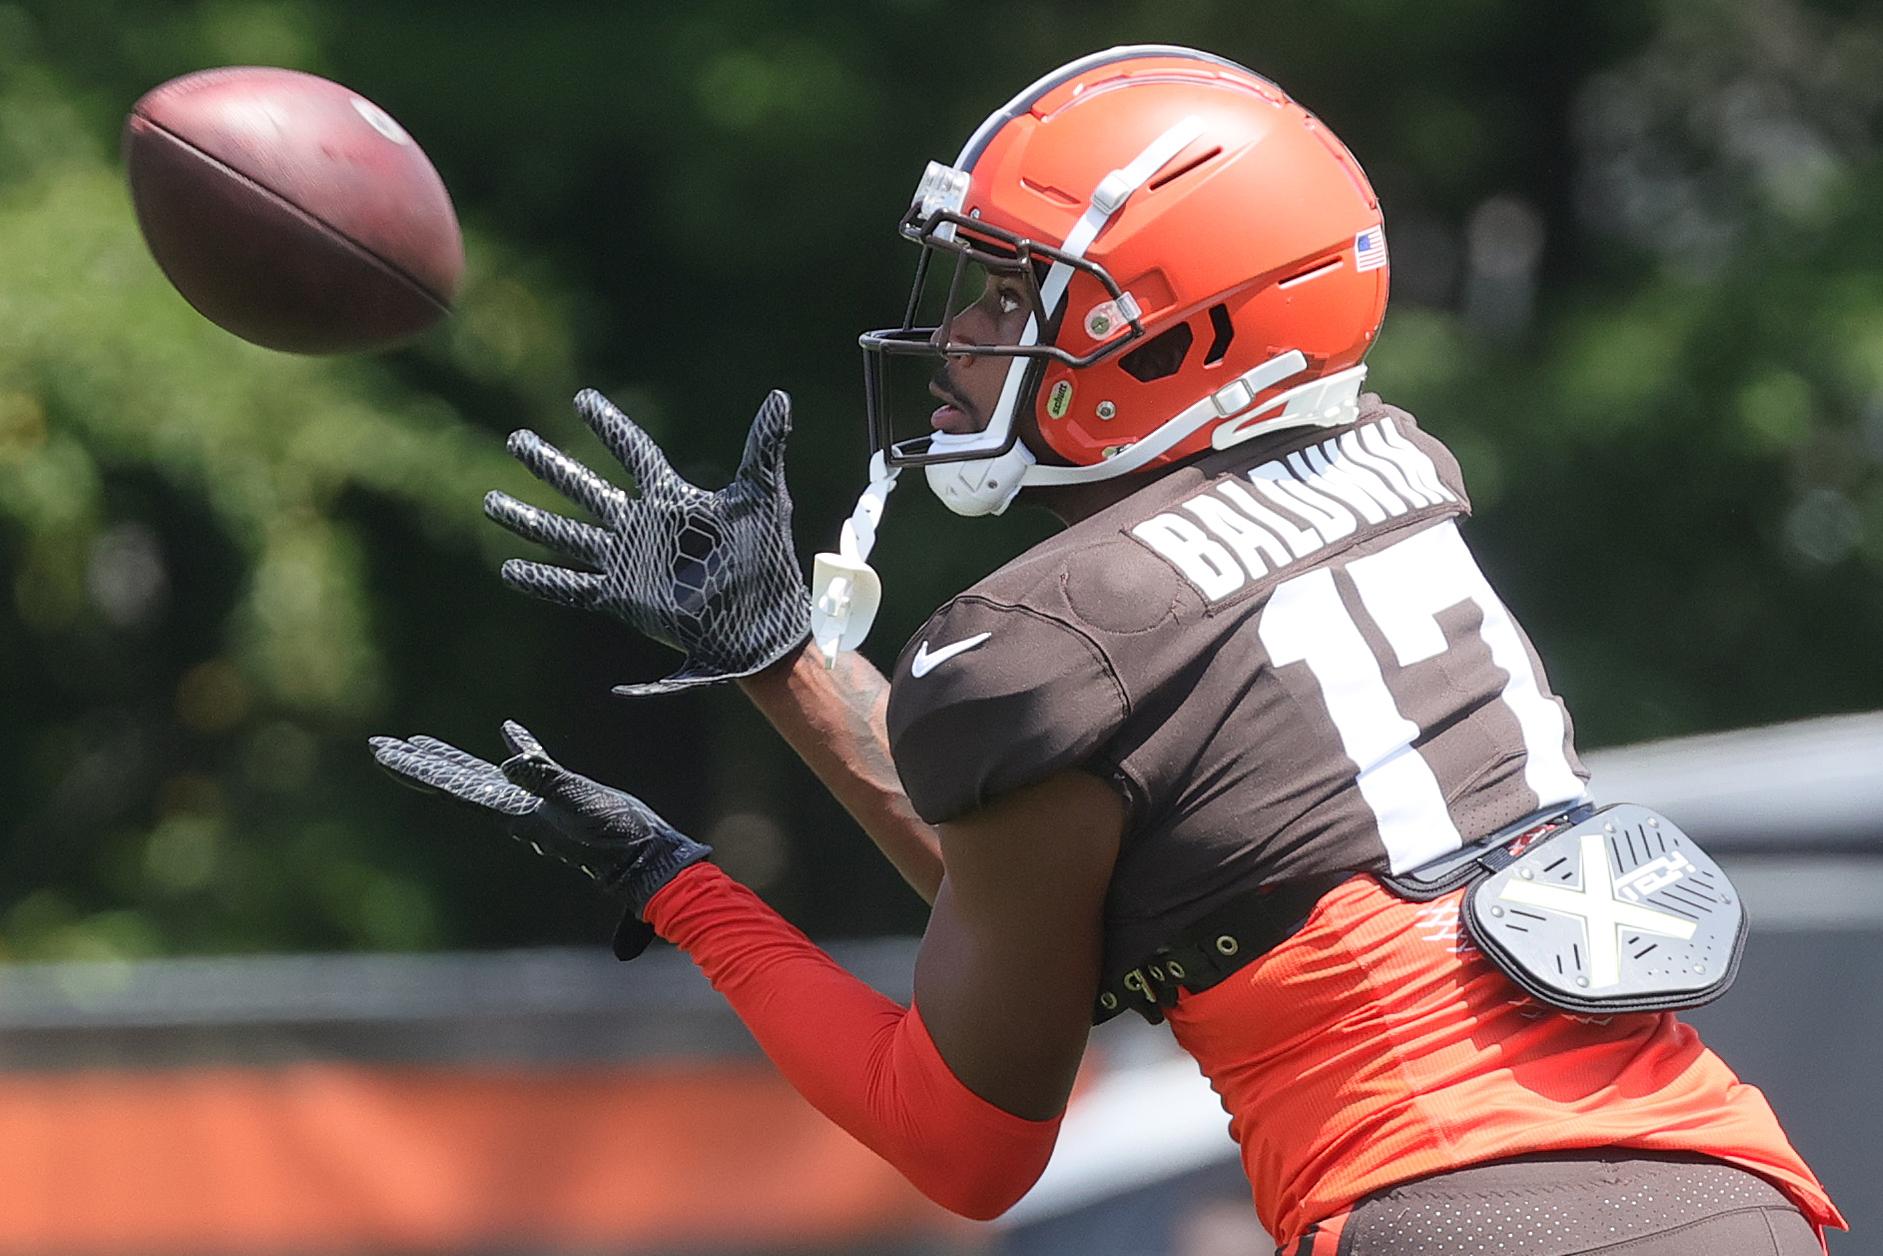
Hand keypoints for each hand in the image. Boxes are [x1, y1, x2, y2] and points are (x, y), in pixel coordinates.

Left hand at [368, 721, 711, 958]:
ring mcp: (535, 805)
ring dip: (451, 757)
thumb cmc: (614, 835)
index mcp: (512, 811)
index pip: (453, 785)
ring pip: (480, 776)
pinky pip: (530, 767)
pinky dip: (518, 748)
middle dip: (418, 763)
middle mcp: (514, 809)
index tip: (384, 752)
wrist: (644, 859)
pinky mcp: (560, 796)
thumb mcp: (579, 803)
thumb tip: (507, 761)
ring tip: (420, 740)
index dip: (418, 767)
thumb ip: (543, 780)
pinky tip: (509, 731)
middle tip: (380, 745)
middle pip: (453, 782)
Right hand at [485, 389, 809, 695]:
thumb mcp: (764, 500)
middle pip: (585, 487)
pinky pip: (573, 587)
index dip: (609, 425)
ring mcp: (628, 563)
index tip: (582, 399)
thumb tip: (780, 396)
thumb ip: (763, 449)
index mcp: (672, 499)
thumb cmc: (767, 563)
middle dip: (550, 465)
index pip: (633, 452)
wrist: (761, 626)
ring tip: (491, 500)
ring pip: (566, 534)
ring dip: (529, 519)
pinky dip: (542, 580)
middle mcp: (642, 527)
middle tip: (515, 440)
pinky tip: (509, 570)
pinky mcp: (623, 599)